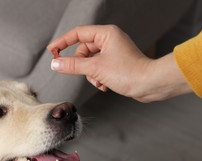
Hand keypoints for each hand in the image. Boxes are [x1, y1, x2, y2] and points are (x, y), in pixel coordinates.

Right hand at [47, 25, 191, 101]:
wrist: (150, 84)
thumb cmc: (129, 72)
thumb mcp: (95, 68)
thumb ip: (72, 65)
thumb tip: (55, 63)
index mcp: (106, 34)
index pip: (77, 33)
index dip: (62, 42)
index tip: (51, 51)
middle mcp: (110, 40)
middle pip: (83, 50)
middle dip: (81, 65)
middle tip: (79, 73)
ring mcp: (113, 52)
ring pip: (90, 61)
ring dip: (90, 74)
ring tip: (98, 81)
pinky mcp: (116, 64)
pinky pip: (98, 68)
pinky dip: (98, 78)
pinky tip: (104, 85)